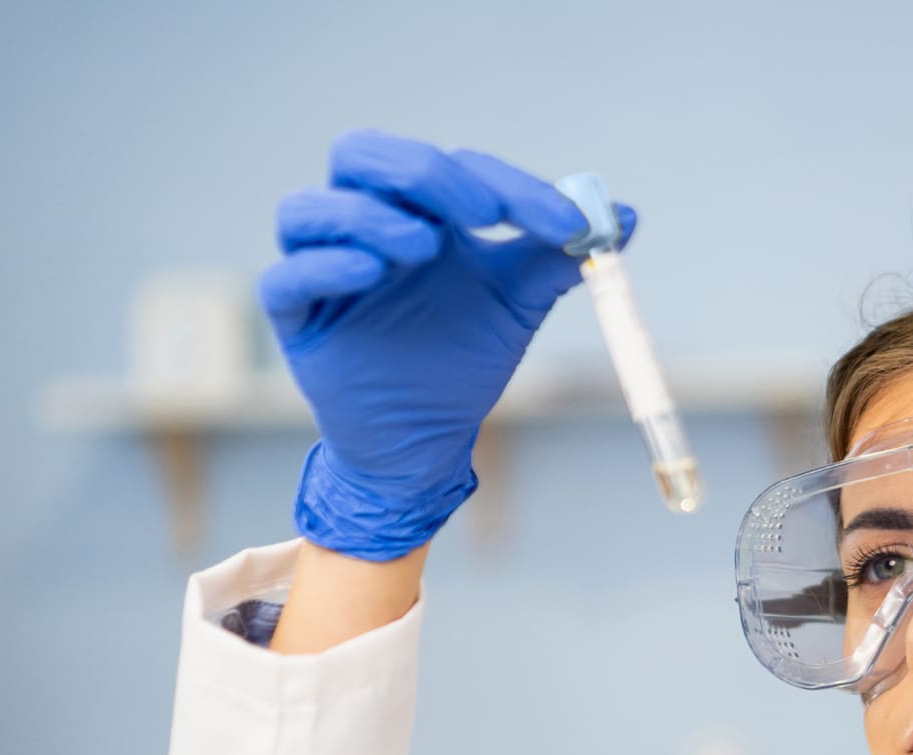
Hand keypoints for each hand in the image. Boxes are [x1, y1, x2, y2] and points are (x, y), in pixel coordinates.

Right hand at [259, 130, 633, 559]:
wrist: (423, 438)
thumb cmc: (461, 359)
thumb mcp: (516, 304)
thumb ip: (558, 258)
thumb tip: (626, 216)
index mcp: (418, 208)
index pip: (453, 167)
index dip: (510, 187)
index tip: (568, 225)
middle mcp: (361, 222)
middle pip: (365, 157)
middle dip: (426, 175)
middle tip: (484, 214)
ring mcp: (321, 266)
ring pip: (309, 208)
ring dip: (368, 217)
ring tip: (423, 248)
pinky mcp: (294, 316)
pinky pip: (286, 277)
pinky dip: (326, 266)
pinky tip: (369, 273)